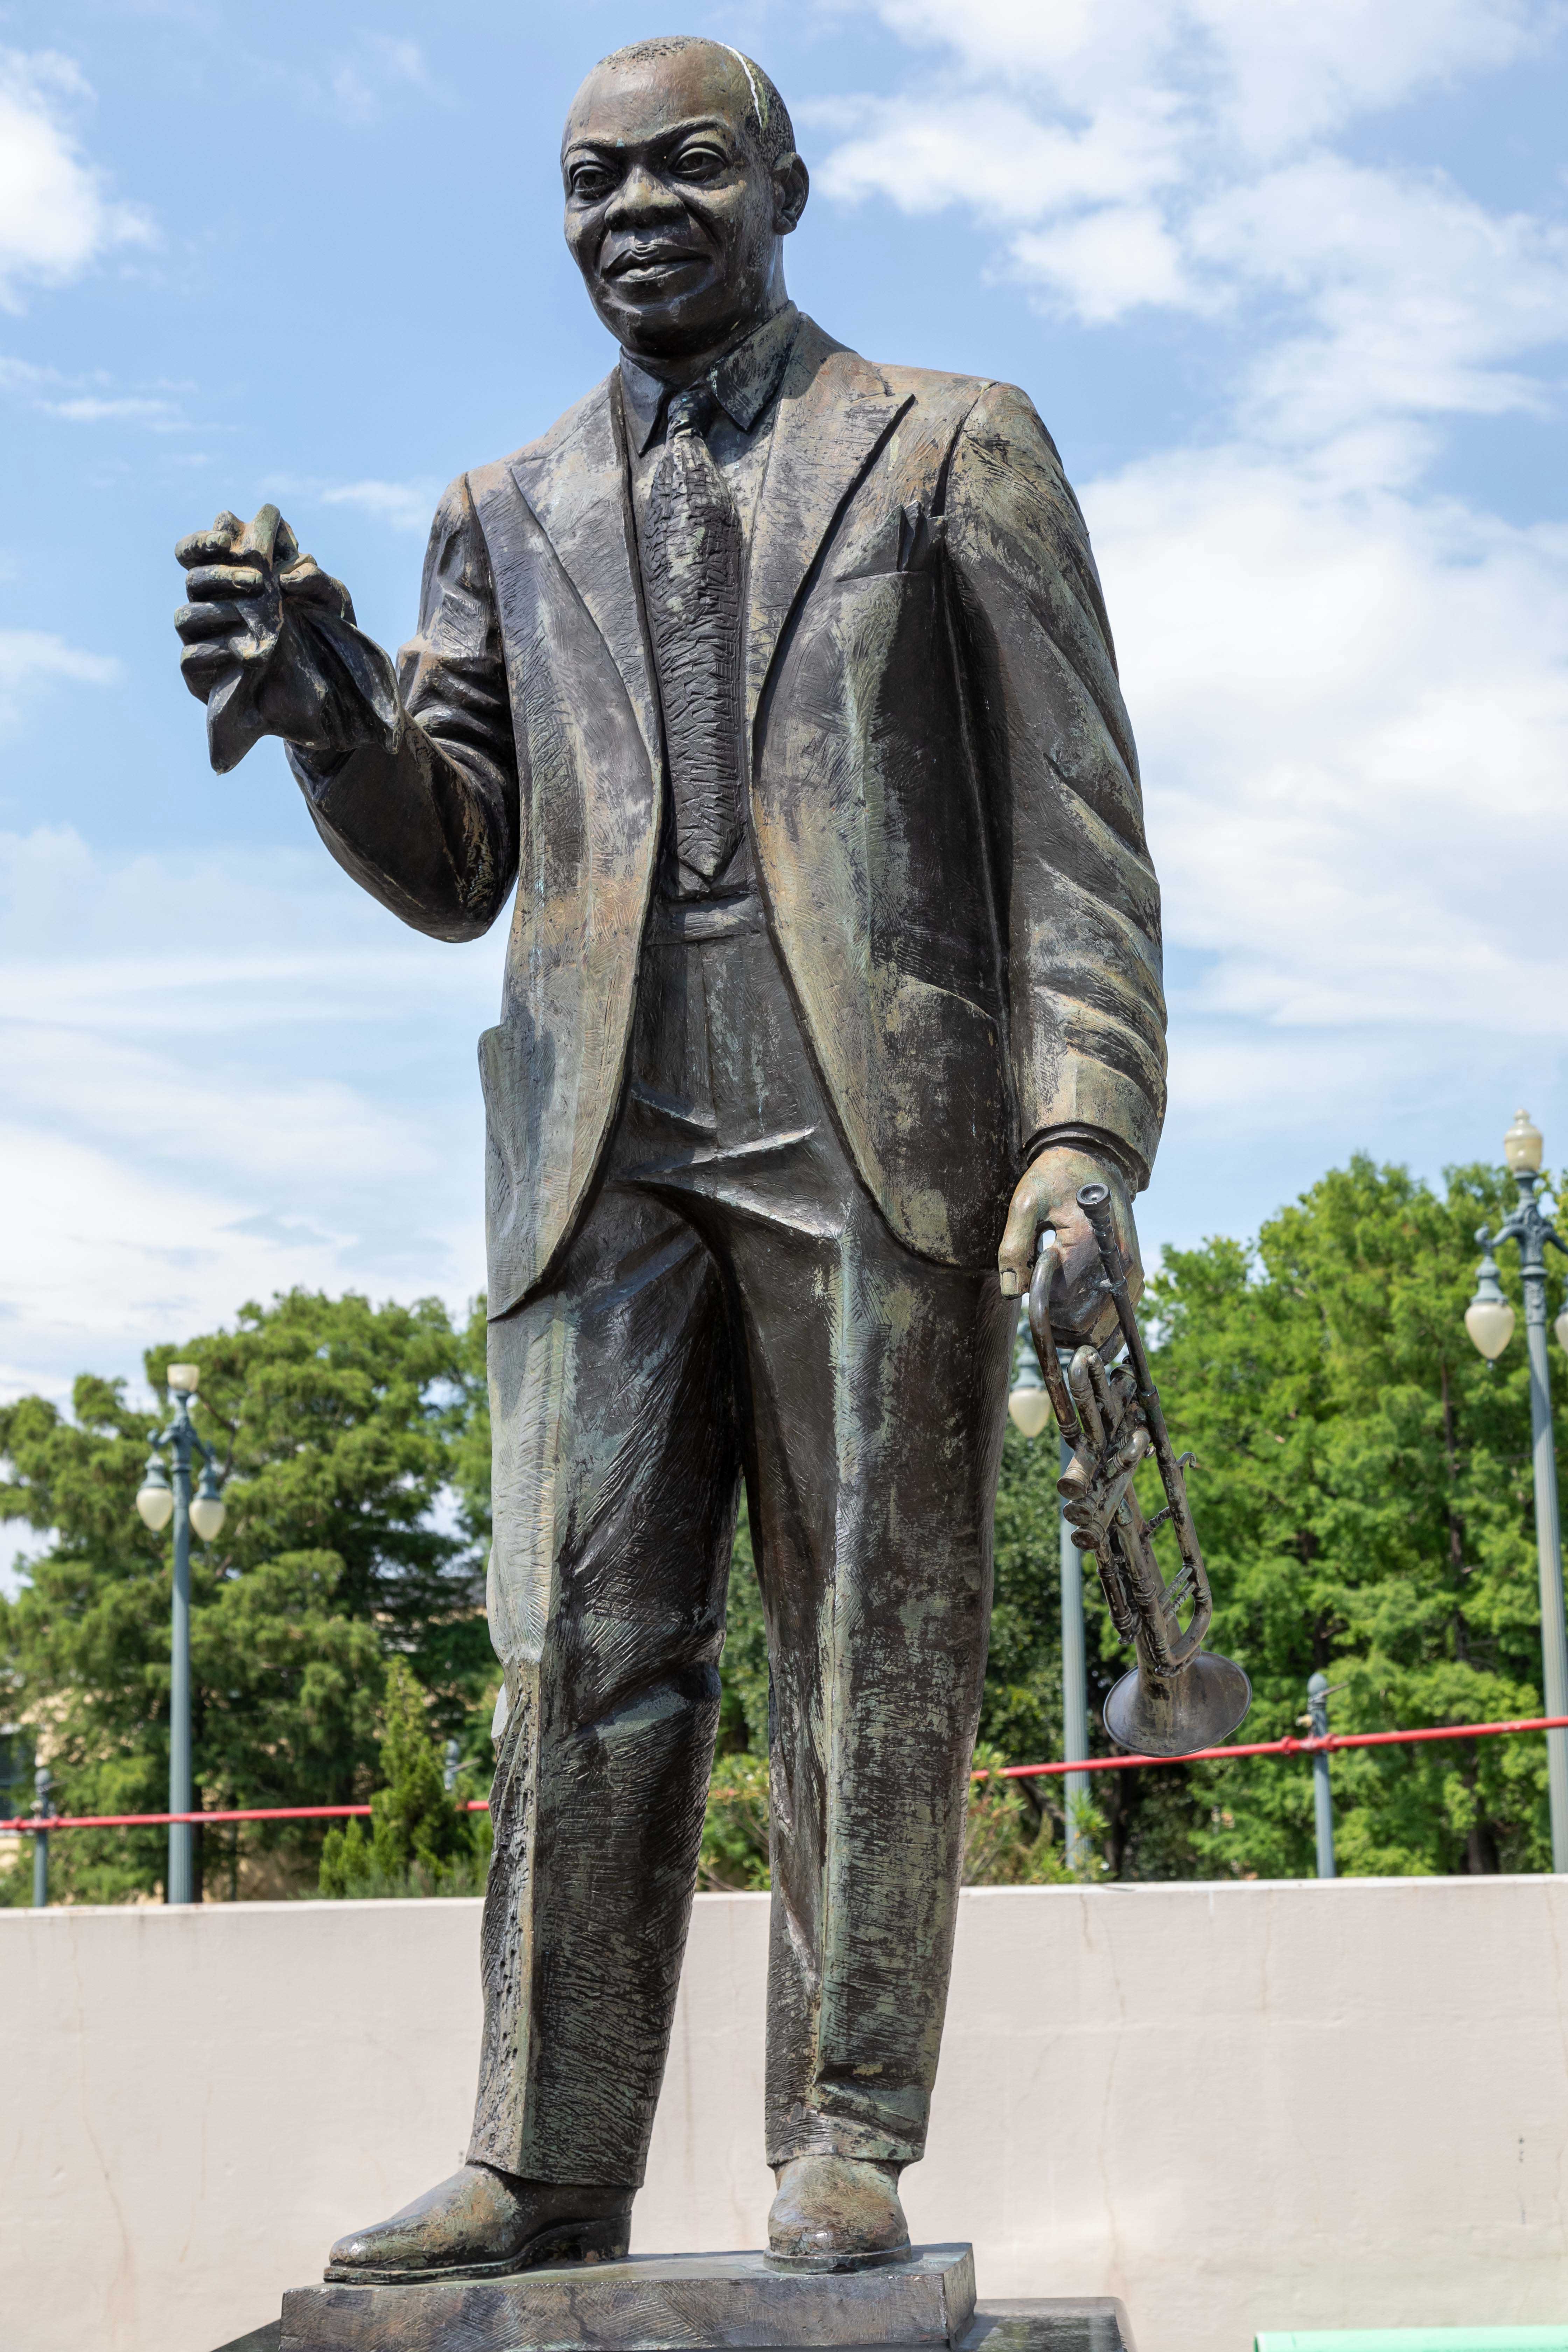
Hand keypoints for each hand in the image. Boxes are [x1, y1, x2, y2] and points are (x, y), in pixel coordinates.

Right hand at [174, 505, 354, 763]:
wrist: (326, 693)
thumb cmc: (322, 635)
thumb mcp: (331, 603)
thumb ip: (315, 579)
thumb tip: (288, 576)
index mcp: (231, 578)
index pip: (197, 552)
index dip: (204, 541)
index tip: (228, 539)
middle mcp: (210, 605)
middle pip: (192, 578)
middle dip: (222, 574)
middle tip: (258, 581)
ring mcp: (201, 640)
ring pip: (185, 615)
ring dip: (219, 611)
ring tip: (256, 619)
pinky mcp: (199, 675)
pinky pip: (191, 657)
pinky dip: (217, 650)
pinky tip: (247, 652)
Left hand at [997, 1145, 1141, 1349]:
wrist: (1093, 1159)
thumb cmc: (1055, 1179)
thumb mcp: (1025, 1203)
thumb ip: (1014, 1247)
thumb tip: (1013, 1292)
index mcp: (1090, 1243)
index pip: (1061, 1299)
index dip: (1041, 1297)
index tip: (1033, 1276)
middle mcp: (1118, 1260)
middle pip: (1083, 1321)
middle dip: (1057, 1317)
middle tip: (1044, 1290)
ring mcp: (1131, 1269)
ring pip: (1104, 1327)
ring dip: (1078, 1328)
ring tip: (1058, 1306)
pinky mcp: (1135, 1272)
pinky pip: (1121, 1316)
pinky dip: (1100, 1325)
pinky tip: (1079, 1317)